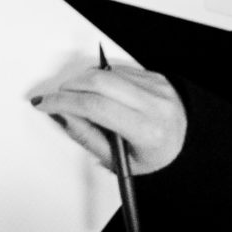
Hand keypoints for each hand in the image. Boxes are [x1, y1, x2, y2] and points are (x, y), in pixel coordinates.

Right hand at [32, 63, 187, 174]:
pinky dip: (100, 79)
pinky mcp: (154, 76)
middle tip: (56, 98)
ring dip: (82, 81)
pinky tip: (99, 93)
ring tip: (77, 98)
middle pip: (99, 81)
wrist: (186, 142)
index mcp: (148, 131)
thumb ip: (87, 137)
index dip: (64, 102)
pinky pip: (118, 70)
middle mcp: (155, 105)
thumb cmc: (155, 156)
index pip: (96, 107)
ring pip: (106, 72)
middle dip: (69, 87)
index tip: (46, 103)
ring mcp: (157, 87)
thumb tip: (62, 114)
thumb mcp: (120, 161)